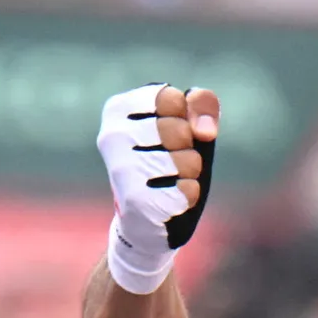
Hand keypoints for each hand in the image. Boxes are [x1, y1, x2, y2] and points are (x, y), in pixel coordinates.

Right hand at [97, 83, 218, 293]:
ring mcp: (122, 168)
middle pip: (182, 131)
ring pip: (188, 161)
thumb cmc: (167, 161)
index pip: (174, 99)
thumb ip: (202, 105)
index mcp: (119, 109)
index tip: (171, 132)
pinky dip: (187, 196)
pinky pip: (188, 190)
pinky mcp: (136, 200)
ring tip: (168, 180)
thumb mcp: (186, 124)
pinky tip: (168, 200)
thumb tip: (205, 131)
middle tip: (168, 160)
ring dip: (189, 173)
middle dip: (187, 148)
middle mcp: (113, 136)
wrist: (143, 218)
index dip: (186, 118)